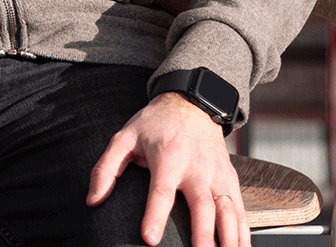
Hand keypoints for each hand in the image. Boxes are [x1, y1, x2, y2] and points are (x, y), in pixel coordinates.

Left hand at [87, 92, 245, 246]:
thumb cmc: (155, 123)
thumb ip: (106, 168)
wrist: (193, 102)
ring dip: (229, 239)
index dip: (155, 215)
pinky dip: (243, 233)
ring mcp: (217, 174)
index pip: (162, 190)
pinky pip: (241, 210)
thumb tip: (93, 200)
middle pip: (202, 206)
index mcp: (169, 156)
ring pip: (228, 211)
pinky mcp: (230, 180)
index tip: (150, 238)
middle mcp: (197, 167)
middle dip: (202, 236)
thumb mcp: (125, 137)